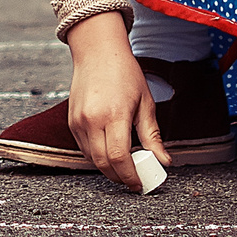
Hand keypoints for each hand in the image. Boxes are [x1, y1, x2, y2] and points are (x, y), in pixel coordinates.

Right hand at [62, 13, 169, 192]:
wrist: (97, 52)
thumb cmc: (124, 73)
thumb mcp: (145, 103)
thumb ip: (153, 135)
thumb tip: (164, 161)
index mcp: (114, 114)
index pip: (119, 157)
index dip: (130, 176)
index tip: (140, 184)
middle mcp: (92, 119)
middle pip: (103, 163)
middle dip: (119, 177)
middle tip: (134, 181)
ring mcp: (78, 121)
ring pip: (91, 159)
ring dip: (108, 169)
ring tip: (125, 168)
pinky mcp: (71, 121)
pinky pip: (83, 148)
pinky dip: (97, 156)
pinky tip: (110, 153)